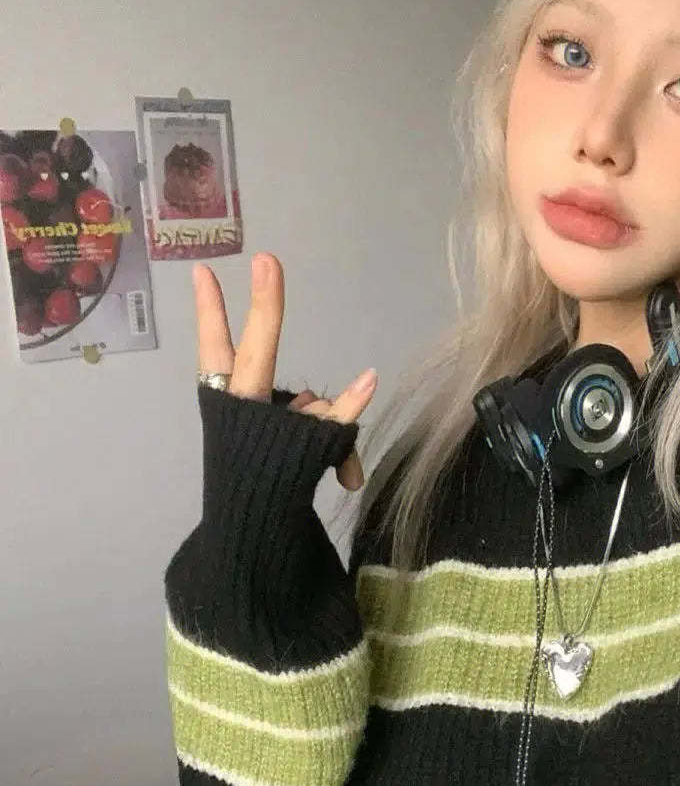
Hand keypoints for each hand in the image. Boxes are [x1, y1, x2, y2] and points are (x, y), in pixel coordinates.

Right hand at [193, 252, 376, 490]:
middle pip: (253, 357)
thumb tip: (349, 401)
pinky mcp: (302, 453)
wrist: (254, 526)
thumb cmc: (264, 468)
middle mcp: (243, 411)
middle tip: (268, 260)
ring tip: (312, 449)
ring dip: (318, 416)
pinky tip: (369, 378)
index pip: (214, 349)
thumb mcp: (287, 435)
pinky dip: (351, 403)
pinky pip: (334, 422)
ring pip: (307, 401)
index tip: (204, 272)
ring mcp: (269, 432)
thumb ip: (318, 418)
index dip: (210, 313)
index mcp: (227, 399)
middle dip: (264, 311)